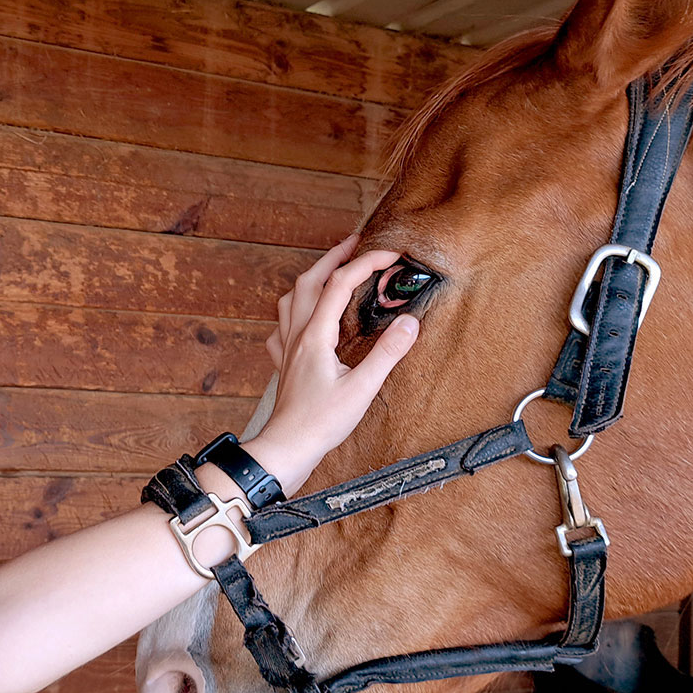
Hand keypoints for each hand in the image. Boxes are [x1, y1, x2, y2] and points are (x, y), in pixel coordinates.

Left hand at [247, 237, 417, 491]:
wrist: (286, 449)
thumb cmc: (321, 424)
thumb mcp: (362, 389)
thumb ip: (387, 354)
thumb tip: (410, 323)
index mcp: (316, 336)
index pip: (340, 284)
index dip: (366, 263)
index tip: (391, 254)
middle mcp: (297, 335)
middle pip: (310, 280)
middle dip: (333, 256)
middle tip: (356, 243)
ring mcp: (287, 349)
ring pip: (292, 299)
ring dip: (311, 278)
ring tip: (330, 270)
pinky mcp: (285, 365)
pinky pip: (282, 328)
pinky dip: (294, 313)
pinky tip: (302, 320)